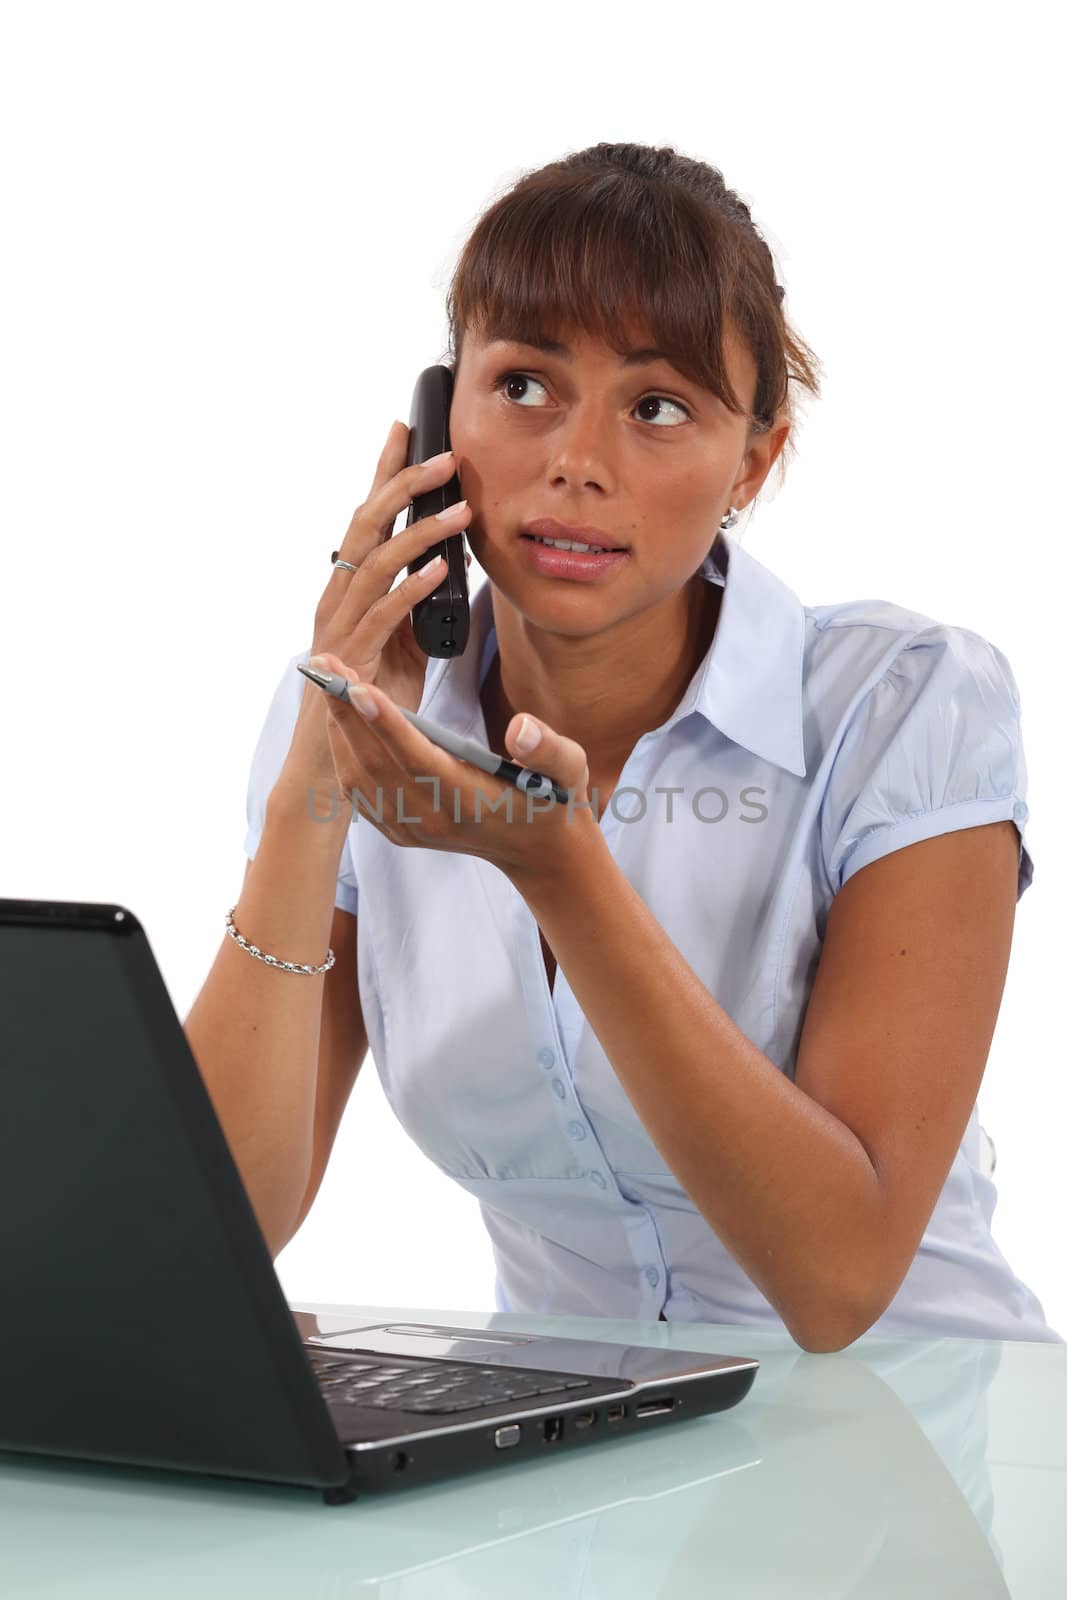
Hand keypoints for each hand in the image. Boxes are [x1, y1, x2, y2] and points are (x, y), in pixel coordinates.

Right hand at [276, 420, 472, 803]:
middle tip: (445, 458)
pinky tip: (441, 570)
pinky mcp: (354, 658)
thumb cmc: (370, 699)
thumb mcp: (401, 644)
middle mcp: (336, 598)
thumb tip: (443, 569)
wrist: (338, 759)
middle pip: (366, 526)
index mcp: (347, 588)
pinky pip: (384, 614)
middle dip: (402, 485)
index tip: (405, 429)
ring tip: (460, 512)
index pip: (367, 518)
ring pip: (376, 563)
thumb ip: (414, 605)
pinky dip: (413, 587)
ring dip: (420, 533)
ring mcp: (340, 627)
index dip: (383, 472)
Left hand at [313, 655, 598, 883]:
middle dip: (347, 712)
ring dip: (339, 728)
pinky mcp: (399, 830)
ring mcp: (410, 829)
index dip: (386, 723)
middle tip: (325, 664)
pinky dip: (344, 752)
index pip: (417, 758)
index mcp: (467, 801)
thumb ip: (548, 748)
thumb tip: (521, 729)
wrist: (537, 850)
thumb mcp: (567, 770)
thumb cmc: (552, 799)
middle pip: (376, 762)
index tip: (358, 687)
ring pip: (360, 775)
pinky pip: (360, 791)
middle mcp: (431, 820)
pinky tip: (337, 718)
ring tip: (325, 679)